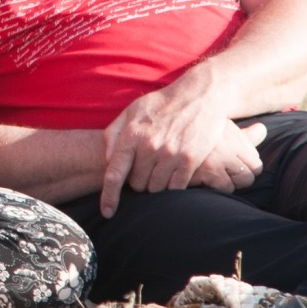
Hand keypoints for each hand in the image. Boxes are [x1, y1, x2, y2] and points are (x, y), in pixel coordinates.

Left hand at [99, 68, 244, 216]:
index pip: (114, 173)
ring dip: (156, 185)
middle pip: (137, 184)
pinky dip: (174, 186)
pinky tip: (176, 174)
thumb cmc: (163, 104)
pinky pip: (176, 188)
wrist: (200, 95)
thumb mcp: (132, 111)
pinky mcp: (190, 160)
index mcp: (131, 135)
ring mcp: (170, 154)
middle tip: (147, 169)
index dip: (109, 197)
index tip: (107, 212)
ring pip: (156, 189)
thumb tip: (106, 159)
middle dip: (139, 182)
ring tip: (162, 170)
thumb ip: (114, 133)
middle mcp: (149, 146)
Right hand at [189, 122, 267, 194]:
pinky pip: (225, 188)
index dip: (245, 167)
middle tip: (221, 174)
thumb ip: (243, 135)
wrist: (165, 136)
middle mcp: (228, 146)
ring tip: (210, 177)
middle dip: (239, 177)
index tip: (230, 166)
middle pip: (251, 174)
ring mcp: (218, 159)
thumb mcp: (218, 129)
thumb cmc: (194, 135)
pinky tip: (201, 181)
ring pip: (240, 182)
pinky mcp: (207, 171)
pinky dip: (215, 188)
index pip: (255, 161)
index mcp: (232, 135)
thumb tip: (262, 130)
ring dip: (227, 184)